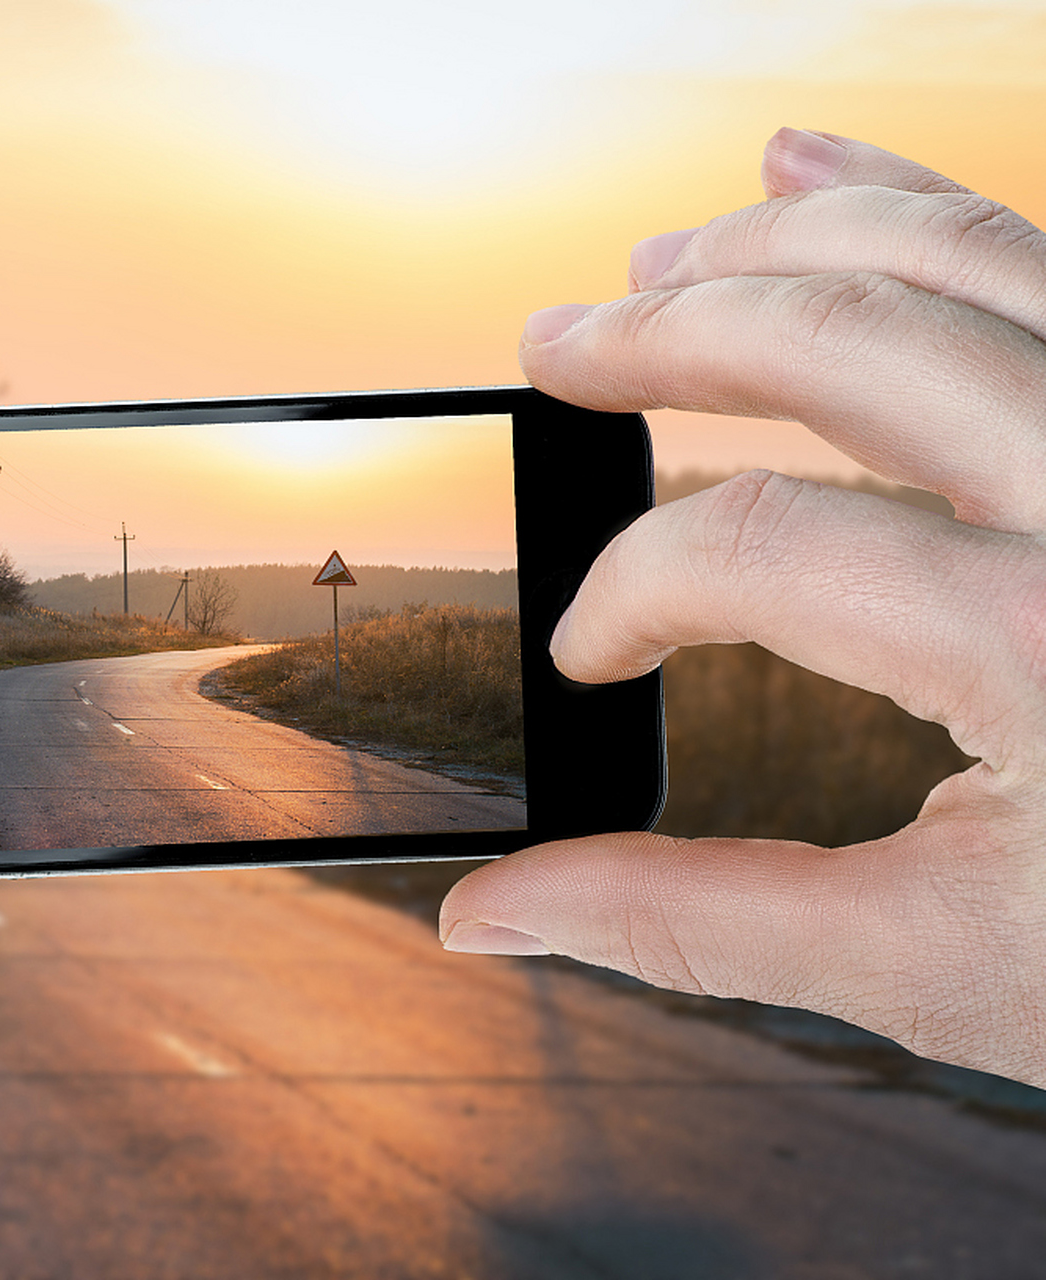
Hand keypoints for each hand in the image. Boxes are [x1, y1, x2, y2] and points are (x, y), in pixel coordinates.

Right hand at [439, 129, 1045, 1086]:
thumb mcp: (940, 964)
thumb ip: (694, 922)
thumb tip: (502, 912)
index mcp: (1041, 648)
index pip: (754, 549)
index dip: (626, 593)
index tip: (594, 650)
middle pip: (841, 339)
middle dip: (663, 332)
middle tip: (556, 344)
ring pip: (961, 255)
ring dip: (786, 239)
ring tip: (664, 259)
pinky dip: (929, 208)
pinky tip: (831, 182)